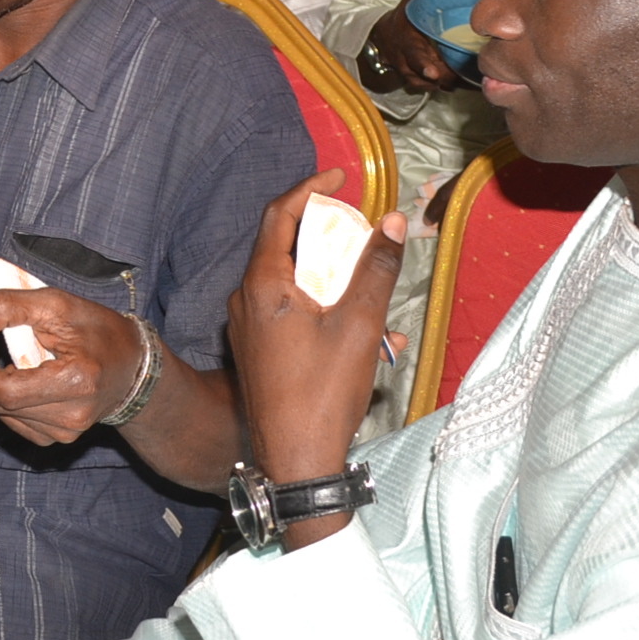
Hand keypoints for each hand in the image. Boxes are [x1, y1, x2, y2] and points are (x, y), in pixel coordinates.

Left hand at [0, 285, 149, 445]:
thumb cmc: (98, 331)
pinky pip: (13, 420)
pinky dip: (2, 398)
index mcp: (75, 383)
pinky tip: (13, 376)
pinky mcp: (57, 439)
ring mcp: (64, 434)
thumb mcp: (58, 304)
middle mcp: (69, 417)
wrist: (134, 369)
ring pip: (0, 414)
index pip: (3, 390)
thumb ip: (9, 307)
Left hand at [227, 169, 405, 548]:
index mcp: (262, 285)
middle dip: (329, 238)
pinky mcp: (256, 350)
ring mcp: (247, 327)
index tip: (340, 177)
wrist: (294, 462)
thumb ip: (376, 268)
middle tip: (364, 238)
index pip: (279, 214)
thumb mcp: (360, 326)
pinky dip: (325, 311)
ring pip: (292, 283)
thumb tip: (393, 220)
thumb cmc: (322, 394)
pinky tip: (368, 340)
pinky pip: (290, 313)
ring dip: (334, 283)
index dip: (309, 188)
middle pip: (285, 246)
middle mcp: (245, 300)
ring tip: (376, 305)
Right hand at [367, 0, 460, 92]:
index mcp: (406, 43)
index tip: (433, 71)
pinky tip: (465, 82)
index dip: (422, 65)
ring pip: (432, 85)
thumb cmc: (403, 18)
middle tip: (454, 80)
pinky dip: (450, 86)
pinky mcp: (420, 83)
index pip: (413, 55)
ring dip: (448, 82)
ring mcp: (413, 75)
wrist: (383, 41)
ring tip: (466, 79)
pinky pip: (437, 88)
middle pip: (424, 76)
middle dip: (439, 79)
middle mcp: (407, 63)